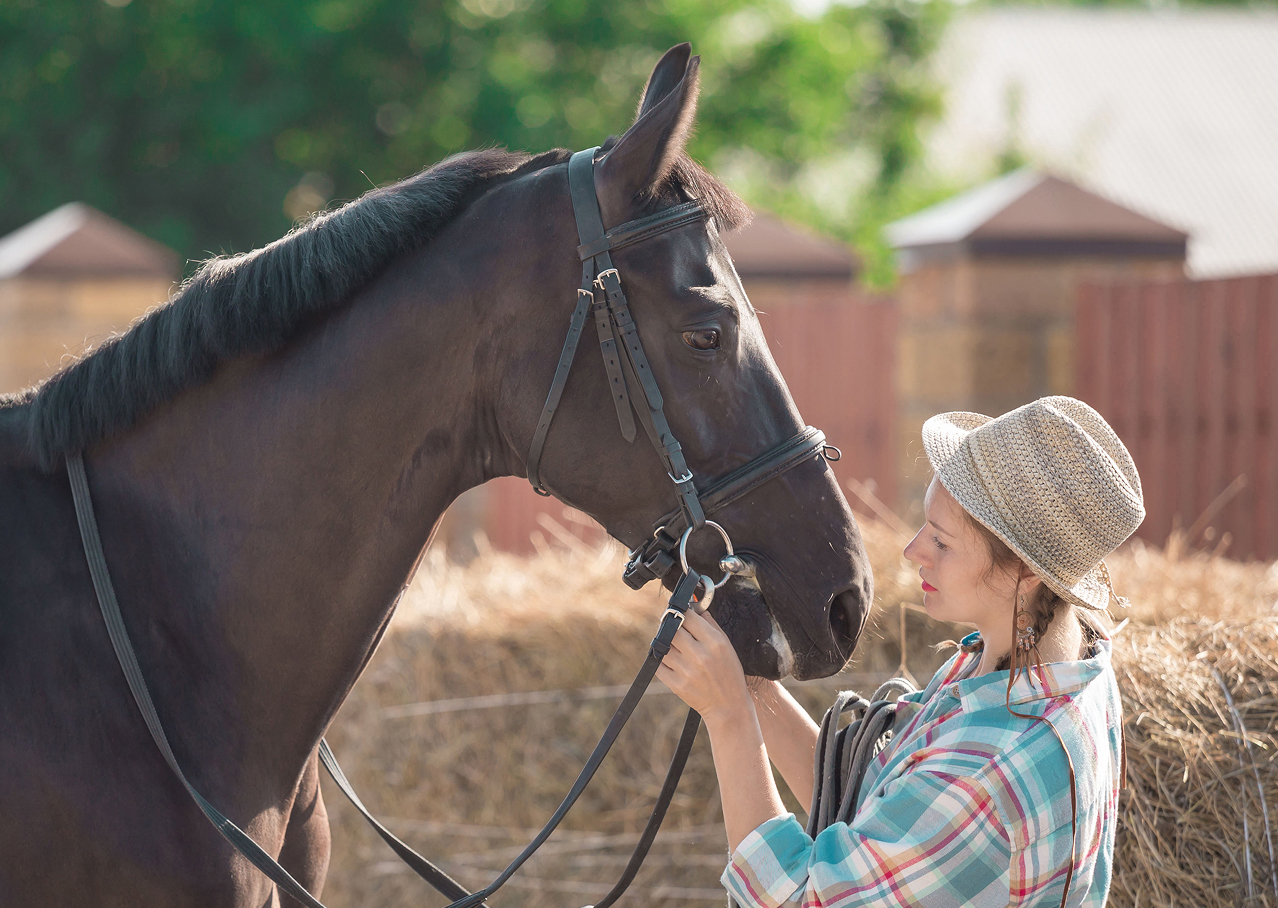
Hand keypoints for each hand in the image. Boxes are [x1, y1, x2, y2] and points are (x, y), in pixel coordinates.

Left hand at [655, 609, 752, 726]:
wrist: (728, 706)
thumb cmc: (729, 673)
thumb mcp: (727, 646)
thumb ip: (710, 624)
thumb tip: (695, 606)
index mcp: (714, 643)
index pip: (688, 617)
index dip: (681, 612)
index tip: (680, 613)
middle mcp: (700, 655)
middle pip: (672, 629)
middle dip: (671, 626)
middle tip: (672, 627)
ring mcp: (687, 670)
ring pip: (663, 646)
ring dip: (665, 643)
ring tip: (674, 646)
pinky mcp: (676, 684)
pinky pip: (658, 665)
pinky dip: (661, 660)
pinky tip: (671, 660)